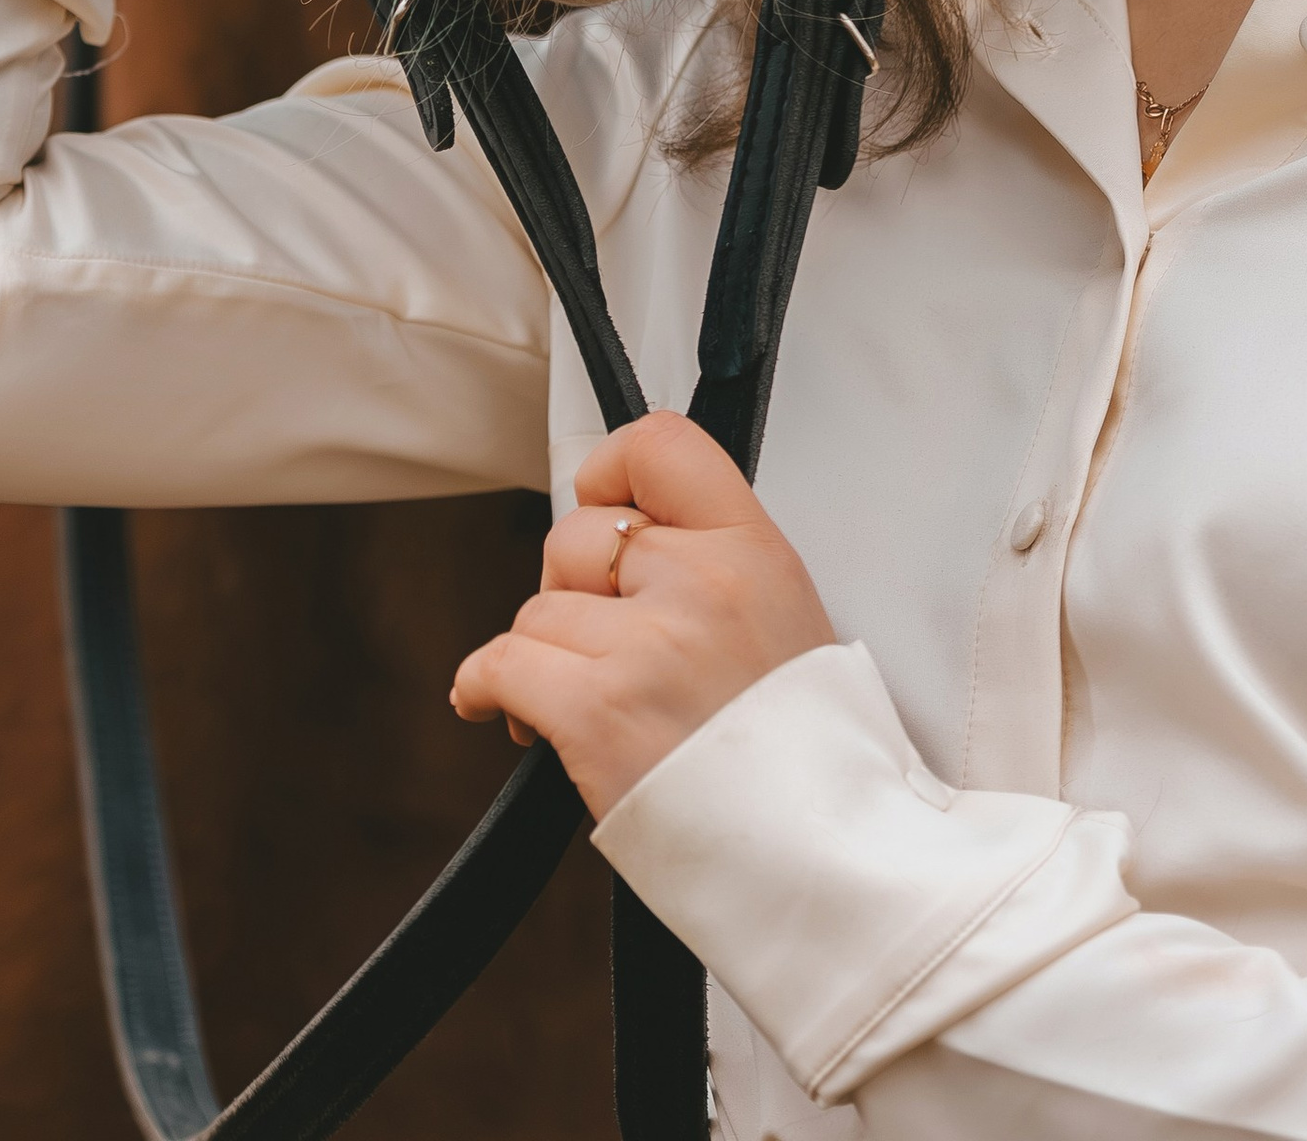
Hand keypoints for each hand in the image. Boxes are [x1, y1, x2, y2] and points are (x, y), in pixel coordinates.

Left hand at [450, 413, 833, 817]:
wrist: (821, 861)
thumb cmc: (804, 758)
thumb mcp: (789, 621)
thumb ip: (716, 568)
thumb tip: (635, 545)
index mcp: (754, 551)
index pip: (660, 445)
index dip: (613, 472)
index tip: (604, 507)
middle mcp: (701, 582)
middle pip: (576, 537)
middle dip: (568, 591)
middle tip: (592, 641)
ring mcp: (648, 646)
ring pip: (537, 612)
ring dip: (538, 658)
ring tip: (566, 702)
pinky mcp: (598, 714)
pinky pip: (501, 664)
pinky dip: (485, 688)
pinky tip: (499, 706)